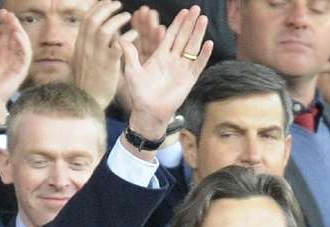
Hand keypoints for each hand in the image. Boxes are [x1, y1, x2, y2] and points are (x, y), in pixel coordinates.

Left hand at [0, 10, 31, 125]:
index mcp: (1, 53)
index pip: (6, 34)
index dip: (5, 23)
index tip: (2, 13)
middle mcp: (10, 56)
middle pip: (14, 36)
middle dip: (12, 24)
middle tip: (7, 14)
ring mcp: (17, 62)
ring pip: (22, 43)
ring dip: (18, 30)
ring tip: (12, 21)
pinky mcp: (21, 69)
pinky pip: (25, 54)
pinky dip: (22, 43)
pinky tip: (16, 34)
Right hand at [68, 0, 131, 109]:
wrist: (87, 102)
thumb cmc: (87, 83)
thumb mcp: (80, 61)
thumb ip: (87, 46)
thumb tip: (92, 33)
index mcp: (79, 45)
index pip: (86, 20)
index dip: (97, 8)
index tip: (107, 2)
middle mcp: (85, 48)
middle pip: (93, 20)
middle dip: (107, 8)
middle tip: (118, 5)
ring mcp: (96, 56)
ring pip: (105, 29)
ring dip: (118, 19)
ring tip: (128, 16)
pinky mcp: (108, 64)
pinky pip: (119, 44)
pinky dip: (128, 36)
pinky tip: (135, 34)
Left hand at [120, 6, 210, 147]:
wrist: (148, 112)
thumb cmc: (139, 93)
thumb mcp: (132, 71)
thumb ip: (130, 55)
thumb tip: (120, 38)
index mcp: (160, 56)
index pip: (170, 35)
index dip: (177, 23)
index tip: (184, 11)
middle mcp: (173, 60)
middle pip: (183, 37)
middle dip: (190, 23)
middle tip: (197, 8)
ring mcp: (182, 68)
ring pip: (192, 47)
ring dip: (198, 33)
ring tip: (203, 19)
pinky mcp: (189, 79)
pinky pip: (198, 64)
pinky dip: (203, 54)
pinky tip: (208, 43)